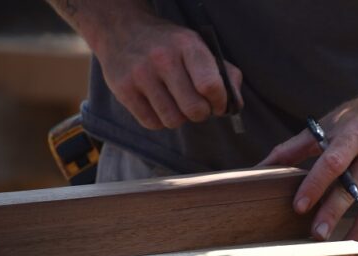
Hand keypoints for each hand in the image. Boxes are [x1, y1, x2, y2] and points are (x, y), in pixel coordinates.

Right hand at [93, 14, 242, 129]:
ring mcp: (140, 75)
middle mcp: (162, 59)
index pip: (211, 86)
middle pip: (194, 110)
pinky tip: (158, 103)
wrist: (122, 29)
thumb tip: (235, 105)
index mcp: (187, 45)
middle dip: (201, 113)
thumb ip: (223, 74)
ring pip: (173, 121)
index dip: (219, 102)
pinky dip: (159, 120)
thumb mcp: (198, 47)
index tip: (217, 103)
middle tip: (197, 106)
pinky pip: (152, 123)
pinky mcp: (123, 90)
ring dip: (179, 117)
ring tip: (175, 103)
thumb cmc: (170, 45)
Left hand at [260, 93, 357, 245]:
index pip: (335, 161)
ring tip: (341, 250)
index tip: (299, 207)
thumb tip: (259, 169)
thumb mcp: (327, 125)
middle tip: (316, 236)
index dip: (316, 184)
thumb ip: (293, 148)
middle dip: (335, 213)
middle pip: (357, 187)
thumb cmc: (355, 121)